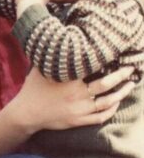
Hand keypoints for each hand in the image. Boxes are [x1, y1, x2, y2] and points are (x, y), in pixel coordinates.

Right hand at [11, 66, 135, 134]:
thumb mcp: (39, 67)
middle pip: (106, 85)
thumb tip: (55, 37)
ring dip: (121, 93)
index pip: (94, 69)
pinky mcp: (79, 120)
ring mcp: (80, 110)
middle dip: (121, 76)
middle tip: (130, 68)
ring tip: (130, 85)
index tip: (116, 55)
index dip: (107, 62)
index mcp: (69, 80)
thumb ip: (50, 55)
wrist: (27, 112)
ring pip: (107, 102)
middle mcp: (77, 95)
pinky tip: (117, 103)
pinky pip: (101, 116)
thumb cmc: (33, 87)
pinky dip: (111, 110)